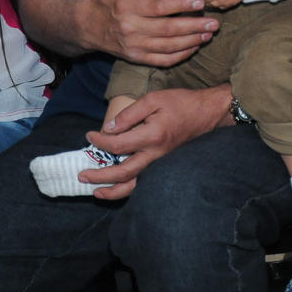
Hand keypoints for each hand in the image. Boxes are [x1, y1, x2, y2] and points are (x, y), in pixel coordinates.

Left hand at [80, 85, 232, 198]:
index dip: (100, 141)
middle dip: (100, 177)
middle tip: (82, 176)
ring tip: (96, 193)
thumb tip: (109, 128)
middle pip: (123, 173)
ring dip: (114, 191)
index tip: (89, 136)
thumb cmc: (182, 103)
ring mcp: (162, 164)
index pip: (117, 145)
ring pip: (135, 185)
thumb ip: (130, 114)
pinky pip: (145, 183)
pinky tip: (120, 190)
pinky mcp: (166, 166)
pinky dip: (130, 190)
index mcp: (152, 136)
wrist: (210, 113)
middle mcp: (156, 155)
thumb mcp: (154, 99)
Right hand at [88, 0, 218, 65]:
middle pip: (168, 29)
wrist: (87, 27)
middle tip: (214, 22)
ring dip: (192, 41)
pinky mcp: (137, 58)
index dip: (180, 5)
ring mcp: (135, 46)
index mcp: (126, 7)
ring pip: (169, 46)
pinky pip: (162, 60)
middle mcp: (131, 29)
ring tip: (209, 34)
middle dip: (194, 26)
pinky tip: (194, 47)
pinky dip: (180, 56)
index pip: (158, 7)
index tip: (199, 1)